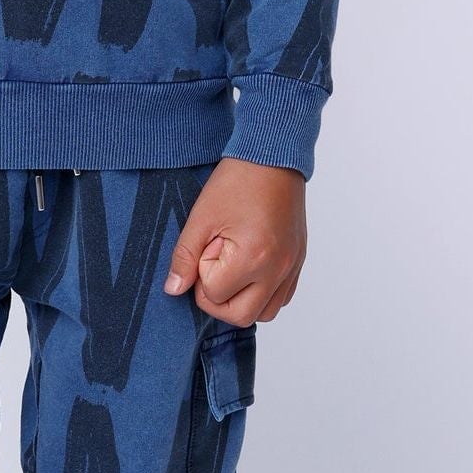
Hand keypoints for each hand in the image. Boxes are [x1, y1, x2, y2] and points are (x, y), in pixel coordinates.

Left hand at [163, 157, 306, 325]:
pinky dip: (262, 294)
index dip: (201, 273)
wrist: (273, 156)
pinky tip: (249, 270)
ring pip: (264, 313)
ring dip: (241, 301)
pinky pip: (281, 297)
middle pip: (241, 316)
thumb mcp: (201, 217)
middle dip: (217, 299)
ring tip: (230, 270)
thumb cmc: (237, 181)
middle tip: (211, 267)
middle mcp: (278, 269)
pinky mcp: (298, 262)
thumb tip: (174, 289)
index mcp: (253, 258)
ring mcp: (291, 267)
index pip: (215, 295)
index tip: (207, 246)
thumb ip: (185, 257)